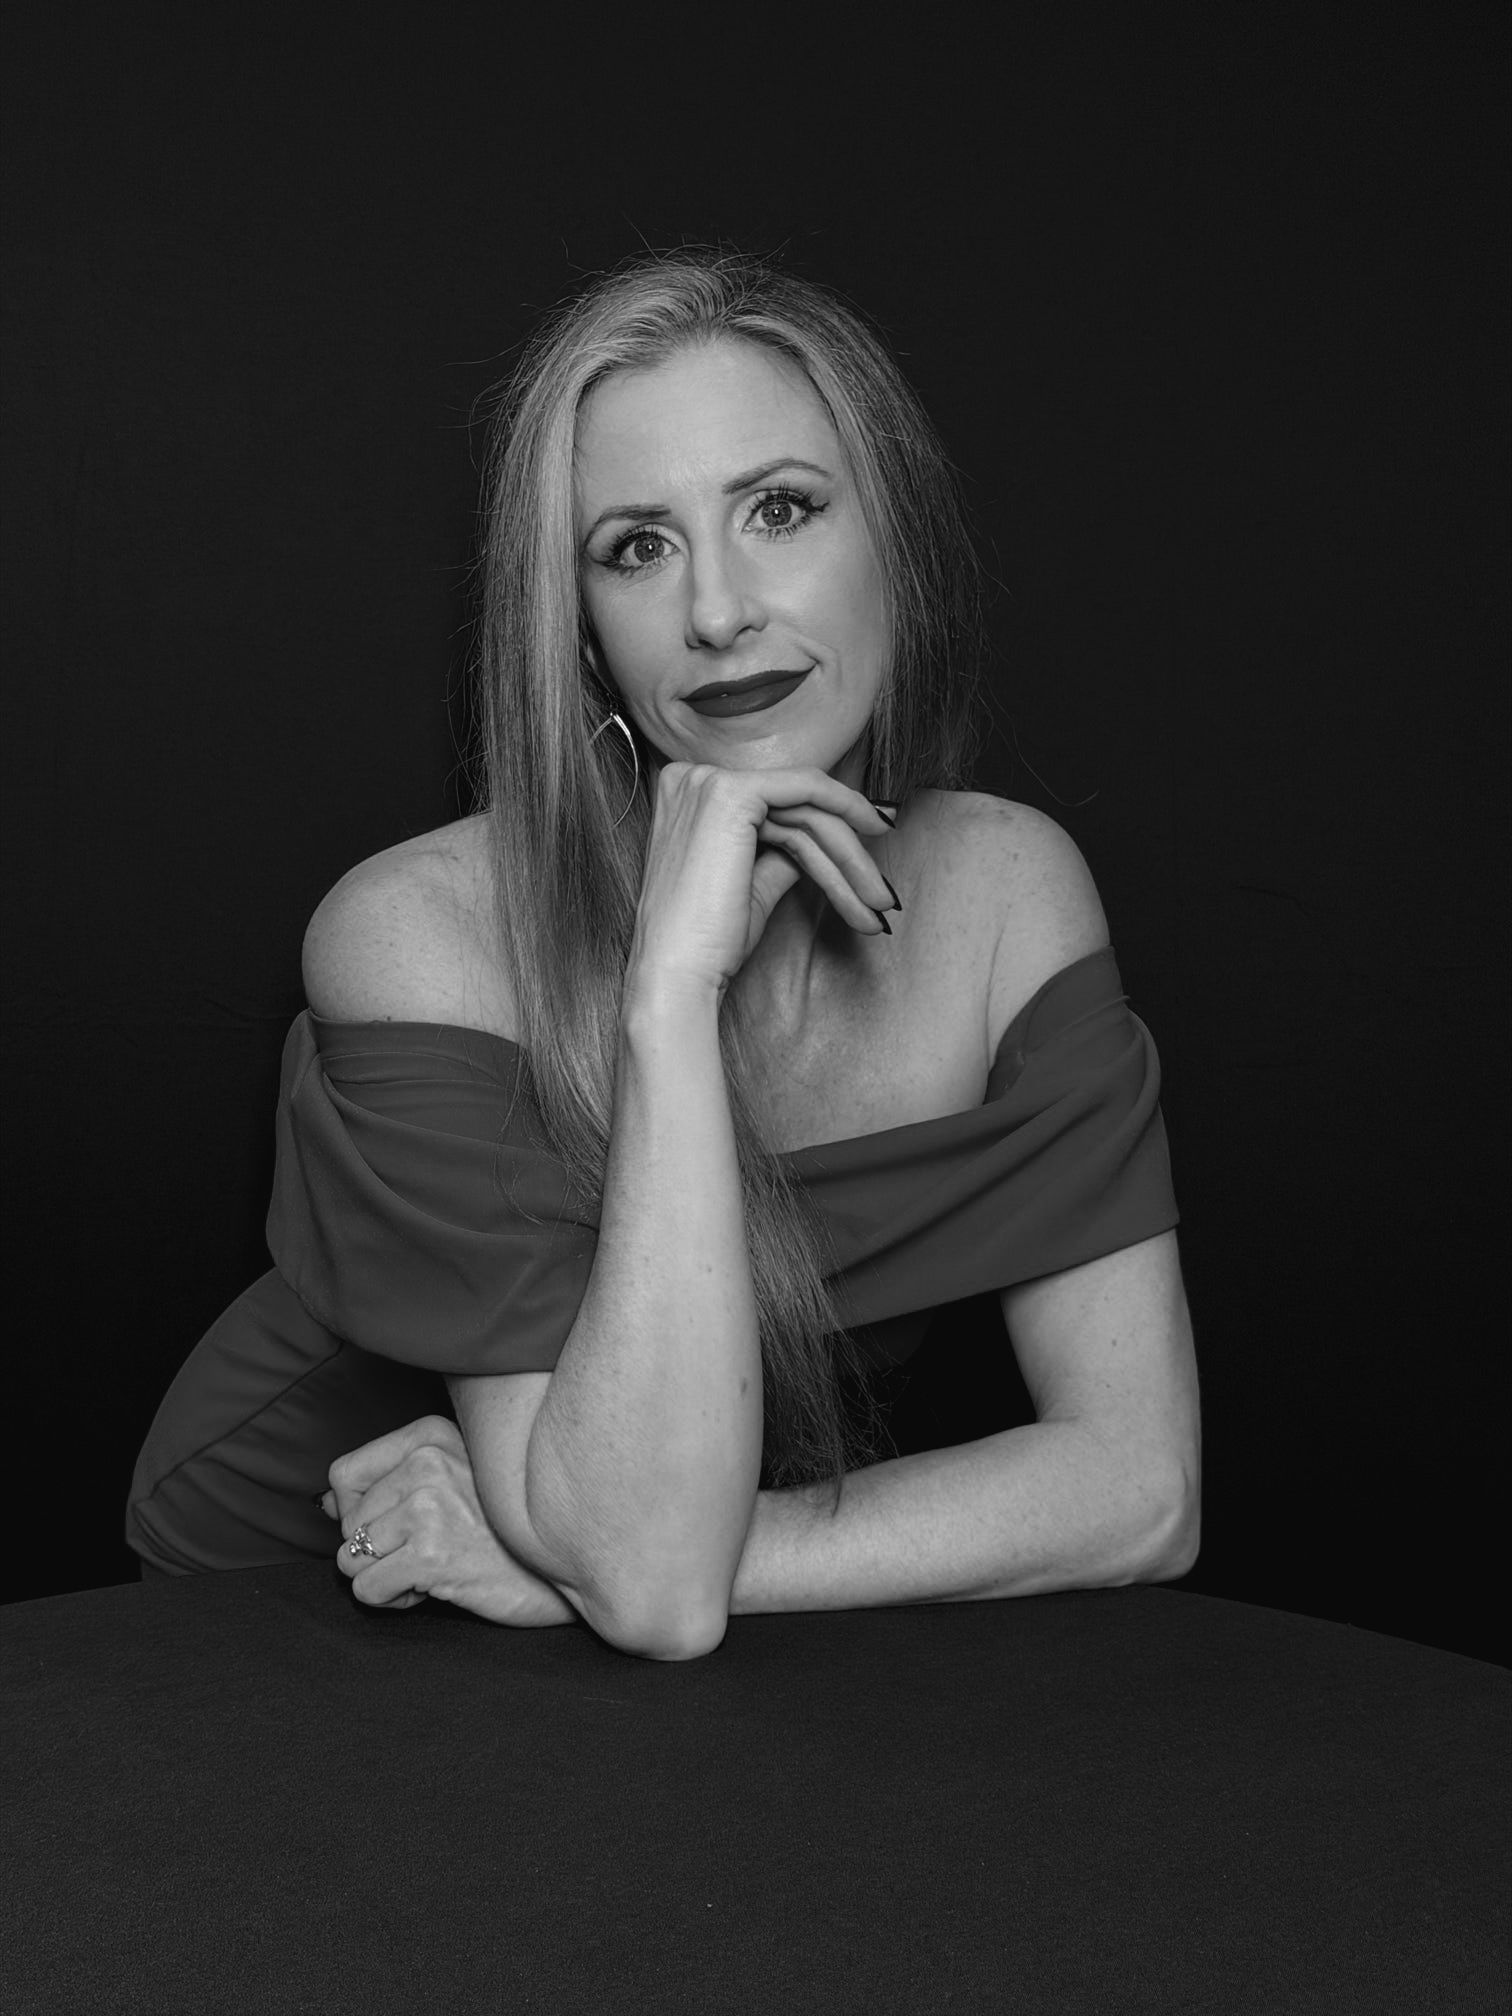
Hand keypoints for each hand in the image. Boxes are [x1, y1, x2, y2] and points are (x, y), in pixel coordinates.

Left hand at [322, 1415, 576, 1626]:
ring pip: (351, 1559)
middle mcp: (428, 1460)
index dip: (360, 1514)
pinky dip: (395, 1600)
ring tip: (438, 1567)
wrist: (566, 1568)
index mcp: (432, 1434)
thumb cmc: (508, 1531)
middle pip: (348, 1523)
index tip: (400, 1527)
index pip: (344, 1475)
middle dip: (380, 1551)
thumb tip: (324, 1503)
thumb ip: (387, 1485)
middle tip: (434, 1551)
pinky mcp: (431, 1552)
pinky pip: (367, 1589)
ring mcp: (430, 1505)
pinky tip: (440, 1586)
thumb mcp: (452, 1485)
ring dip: (388, 1577)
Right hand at [628, 762, 898, 995]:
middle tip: (882, 897)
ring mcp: (708, 783)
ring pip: (805, 810)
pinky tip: (875, 830)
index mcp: (687, 797)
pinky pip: (806, 789)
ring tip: (878, 904)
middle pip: (791, 812)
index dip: (825, 828)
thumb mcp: (750, 884)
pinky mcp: (730, 795)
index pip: (772, 810)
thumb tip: (820, 842)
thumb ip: (780, 852)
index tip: (869, 845)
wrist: (679, 974)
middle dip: (845, 855)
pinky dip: (846, 806)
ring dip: (851, 859)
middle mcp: (691, 779)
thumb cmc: (708, 942)